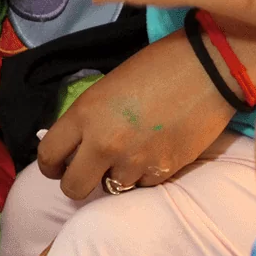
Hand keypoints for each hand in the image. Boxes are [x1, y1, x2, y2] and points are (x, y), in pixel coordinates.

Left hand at [36, 29, 239, 198]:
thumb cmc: (156, 65)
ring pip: (110, 189)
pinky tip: (153, 150)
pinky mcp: (162, 172)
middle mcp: (104, 142)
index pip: (48, 155)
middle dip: (77, 181)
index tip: (58, 164)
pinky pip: (141, 185)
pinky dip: (143, 174)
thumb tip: (79, 142)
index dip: (50, 164)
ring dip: (115, 174)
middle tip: (89, 168)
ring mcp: (134, 161)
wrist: (206, 68)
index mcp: (85, 113)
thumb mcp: (109, 86)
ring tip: (131, 150)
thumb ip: (89, 117)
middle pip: (72, 188)